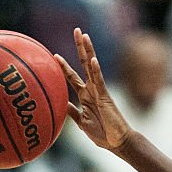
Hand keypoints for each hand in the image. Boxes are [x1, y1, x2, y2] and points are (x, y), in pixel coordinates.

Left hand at [55, 28, 130, 151]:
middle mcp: (92, 89)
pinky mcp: (105, 96)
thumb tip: (60, 103)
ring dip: (88, 51)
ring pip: (92, 66)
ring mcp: (99, 91)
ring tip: (84, 35)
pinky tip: (92, 59)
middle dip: (80, 47)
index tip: (54, 55)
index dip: (64, 66)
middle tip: (76, 30)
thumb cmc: (101, 133)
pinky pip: (100, 81)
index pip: (72, 77)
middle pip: (84, 64)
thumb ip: (72, 111)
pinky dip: (96, 70)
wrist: (116, 142)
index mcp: (85, 95)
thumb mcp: (81, 122)